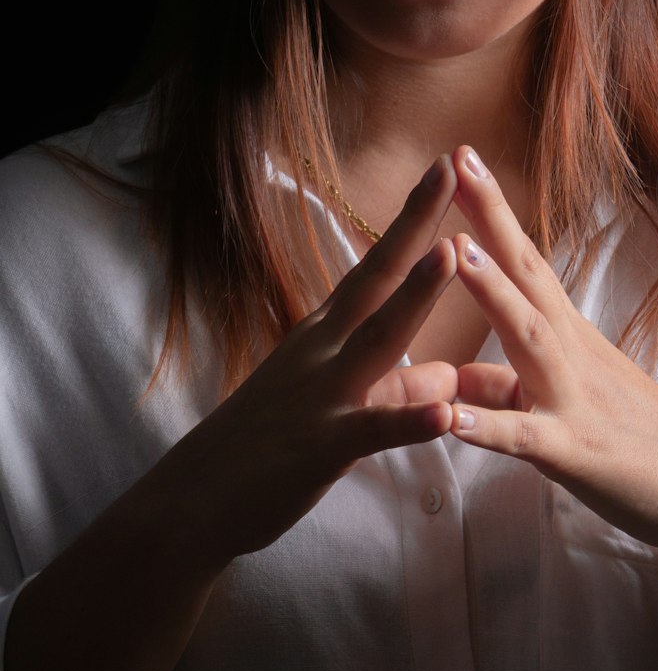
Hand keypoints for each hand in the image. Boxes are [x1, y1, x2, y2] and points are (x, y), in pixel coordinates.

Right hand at [151, 156, 461, 567]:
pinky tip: (447, 414)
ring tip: (453, 255)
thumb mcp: (338, 406)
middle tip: (453, 172)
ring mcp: (322, 394)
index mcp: (327, 333)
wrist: (191, 502)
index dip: (413, 219)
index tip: (445, 168)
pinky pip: (373, 430)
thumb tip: (447, 376)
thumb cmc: (266, 448)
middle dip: (417, 225)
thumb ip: (396, 389)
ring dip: (416, 295)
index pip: (378, 264)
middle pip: (378, 278)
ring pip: (377, 338)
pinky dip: (410, 420)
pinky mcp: (322, 446)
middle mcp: (324, 350)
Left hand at [444, 146, 657, 553]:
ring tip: (456, 251)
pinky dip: (488, 428)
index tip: (462, 157)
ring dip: (493, 294)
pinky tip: (450, 420)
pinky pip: (526, 438)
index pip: (526, 260)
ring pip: (529, 339)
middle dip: (491, 219)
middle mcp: (571, 354)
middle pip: (528, 274)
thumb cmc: (639, 444)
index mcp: (568, 337)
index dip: (492, 211)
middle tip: (457, 162)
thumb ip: (505, 388)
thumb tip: (457, 377)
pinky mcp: (573, 452)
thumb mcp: (566, 403)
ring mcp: (572, 399)